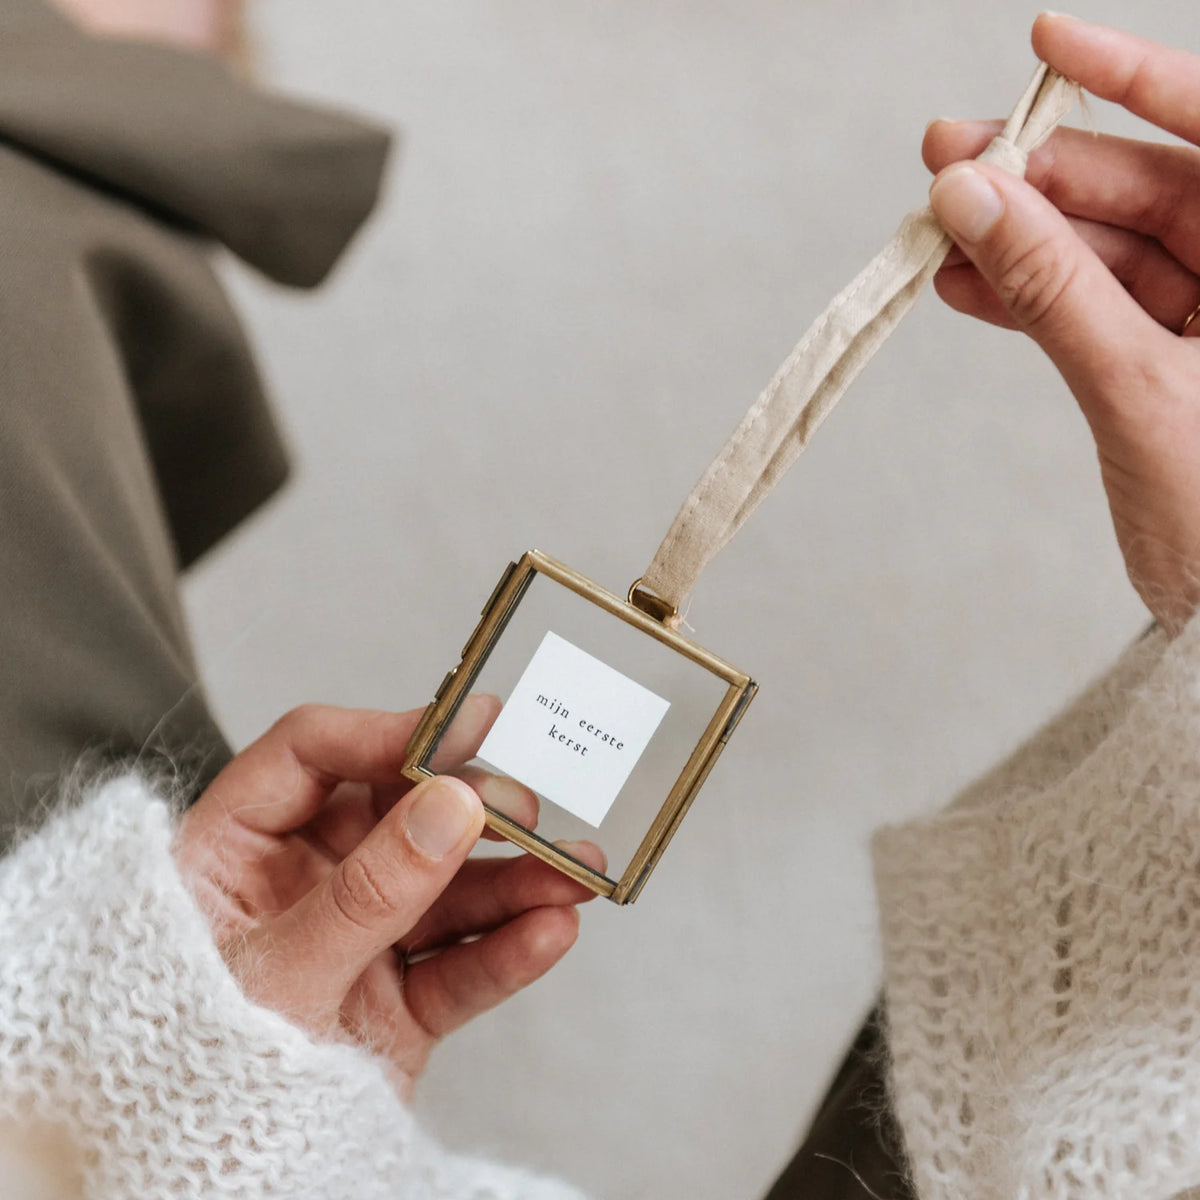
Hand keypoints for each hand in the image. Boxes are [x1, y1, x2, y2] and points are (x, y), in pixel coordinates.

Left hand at [174, 696, 603, 1099]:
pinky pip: (457, 964)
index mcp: (237, 849)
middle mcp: (301, 882)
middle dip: (473, 811)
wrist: (214, 1180)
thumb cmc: (194, 1069)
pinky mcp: (395, 1000)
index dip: (389, 733)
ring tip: (574, 874)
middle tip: (531, 806)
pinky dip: (505, 950)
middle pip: (398, 815)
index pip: (313, 754)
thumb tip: (453, 805)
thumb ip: (369, 890)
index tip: (467, 728)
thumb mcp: (280, 970)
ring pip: (443, 891)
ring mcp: (354, 939)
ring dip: (512, 881)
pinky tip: (550, 930)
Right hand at [924, 13, 1199, 632]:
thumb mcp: (1136, 389)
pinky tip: (968, 287)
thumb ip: (1053, 287)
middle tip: (947, 168)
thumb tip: (974, 195)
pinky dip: (1030, 298)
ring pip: (1110, 248)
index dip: (1131, 76)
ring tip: (937, 236)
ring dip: (1020, 243)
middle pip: (1149, 185)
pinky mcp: (1171, 359)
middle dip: (1042, 176)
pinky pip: (1094, 305)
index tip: (1044, 44)